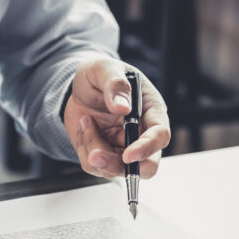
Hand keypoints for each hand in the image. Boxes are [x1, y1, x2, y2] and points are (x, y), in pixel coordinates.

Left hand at [63, 59, 169, 178]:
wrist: (78, 87)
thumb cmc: (100, 75)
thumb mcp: (104, 69)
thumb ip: (115, 84)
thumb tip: (122, 107)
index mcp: (152, 111)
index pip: (160, 136)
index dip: (147, 148)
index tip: (128, 155)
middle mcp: (142, 134)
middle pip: (146, 166)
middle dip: (121, 166)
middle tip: (96, 156)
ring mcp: (124, 149)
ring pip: (115, 169)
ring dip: (93, 149)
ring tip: (85, 121)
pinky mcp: (106, 156)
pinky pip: (95, 166)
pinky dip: (84, 148)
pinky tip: (84, 127)